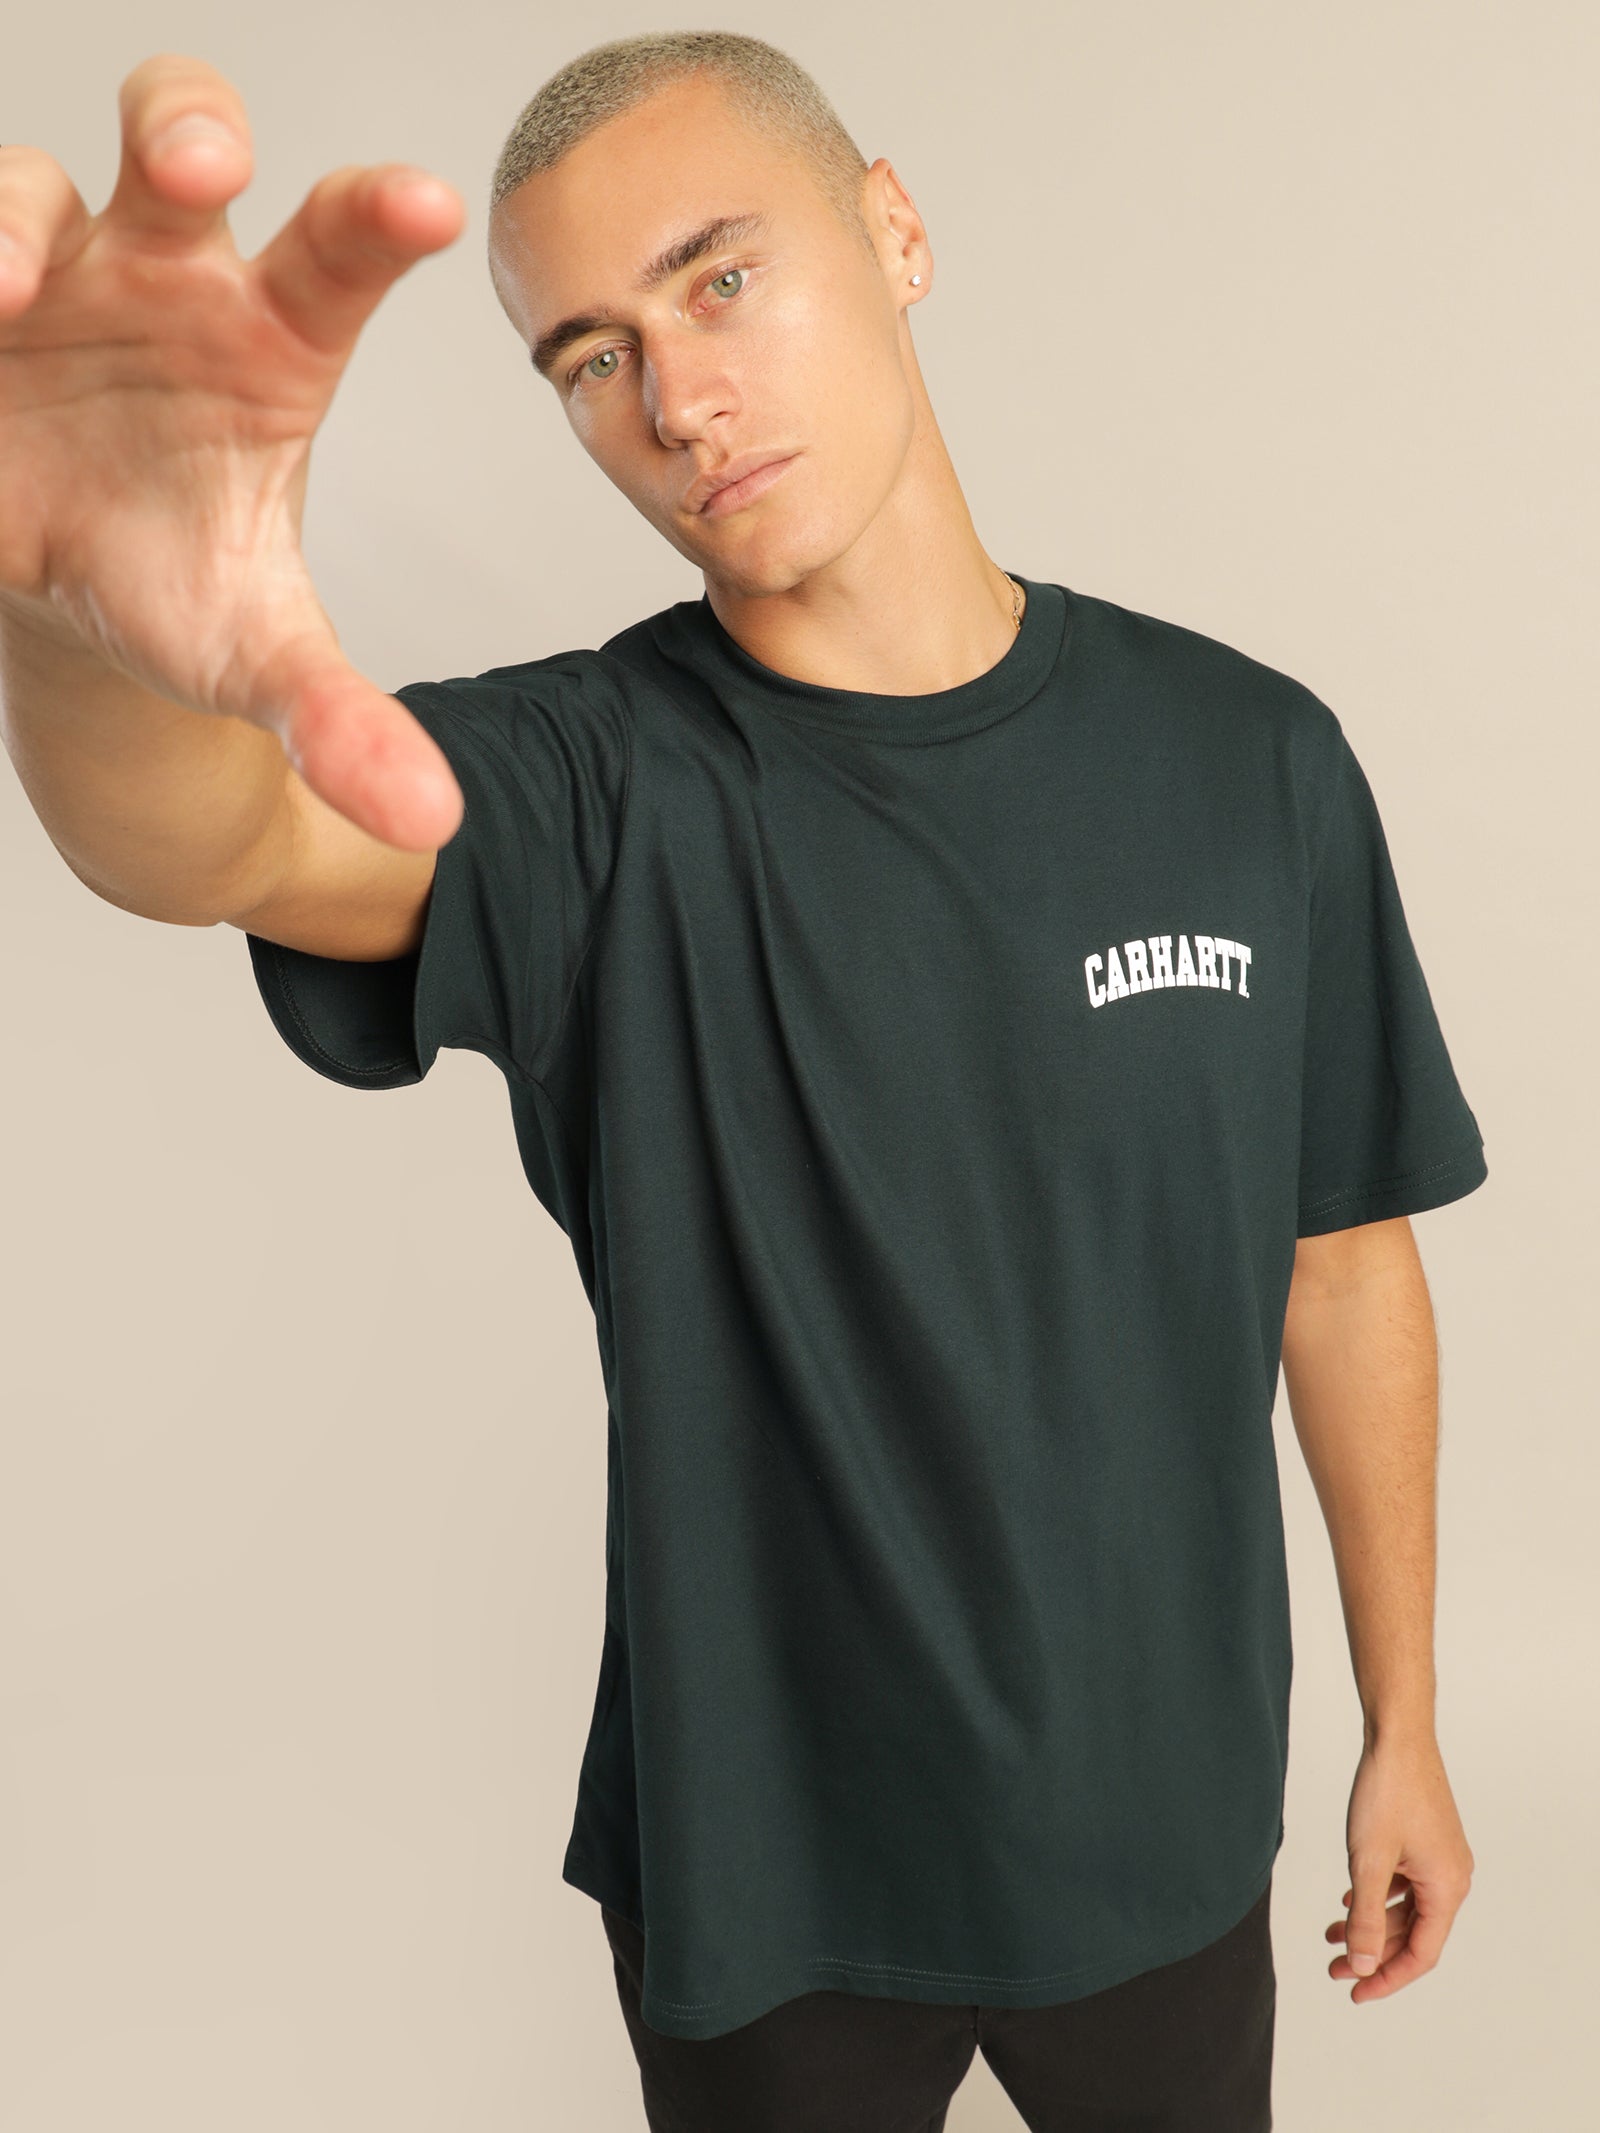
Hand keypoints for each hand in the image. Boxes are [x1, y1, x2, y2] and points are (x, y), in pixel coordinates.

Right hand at [0, 52, 466, 850]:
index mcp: (268, 346)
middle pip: (176, 143)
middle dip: (184, 129)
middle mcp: (161, 281)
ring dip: (7, 224)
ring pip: (25, 187)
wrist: (69, 594)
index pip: (335, 258)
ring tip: (4, 297)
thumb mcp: (263, 663)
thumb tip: (431, 820)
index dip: (374, 219)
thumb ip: (342, 725)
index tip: (423, 207)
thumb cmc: (180, 586)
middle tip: (188, 170)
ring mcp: (50, 281)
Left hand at [1326, 1731, 1474, 2002]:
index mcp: (1447, 1888)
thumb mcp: (1368, 1860)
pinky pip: (1404, 1884)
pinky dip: (1377, 1897)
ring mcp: (1440, 1858)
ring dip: (1370, 1923)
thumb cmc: (1387, 1791)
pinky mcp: (1427, 1841)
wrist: (1398, 1735)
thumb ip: (1365, 1917)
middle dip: (1372, 1953)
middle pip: (1413, 1934)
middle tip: (1333, 1967)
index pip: (1421, 1954)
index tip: (1354, 1992)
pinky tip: (1349, 1900)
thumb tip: (1362, 1964)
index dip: (1387, 1978)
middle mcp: (1452, 1877)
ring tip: (1331, 1935)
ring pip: (1405, 1908)